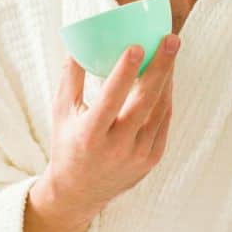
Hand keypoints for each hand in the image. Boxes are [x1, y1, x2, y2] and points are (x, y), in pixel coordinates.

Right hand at [44, 35, 179, 214]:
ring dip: (167, 78)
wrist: (80, 192)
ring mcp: (138, 155)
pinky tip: (166, 77)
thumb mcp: (61, 113)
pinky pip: (163, 122)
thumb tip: (77, 45)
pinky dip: (165, 98)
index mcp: (90, 134)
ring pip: (159, 110)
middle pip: (145, 102)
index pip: (111, 98)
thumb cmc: (68, 144)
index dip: (125, 72)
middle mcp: (116, 147)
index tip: (137, 46)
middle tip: (170, 40)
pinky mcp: (151, 159)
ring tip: (170, 51)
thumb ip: (70, 79)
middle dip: (161, 68)